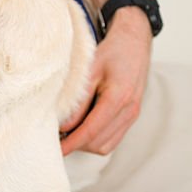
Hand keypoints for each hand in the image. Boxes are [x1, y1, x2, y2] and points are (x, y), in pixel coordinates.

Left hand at [60, 7, 152, 155]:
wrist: (135, 41)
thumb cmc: (112, 51)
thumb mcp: (89, 71)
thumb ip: (77, 101)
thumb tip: (63, 126)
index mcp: (119, 98)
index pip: (90, 131)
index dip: (71, 143)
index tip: (56, 150)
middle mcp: (129, 110)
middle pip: (97, 143)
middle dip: (76, 144)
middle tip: (57, 137)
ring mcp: (132, 115)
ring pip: (105, 146)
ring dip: (86, 144)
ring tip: (68, 133)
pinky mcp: (131, 116)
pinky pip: (112, 139)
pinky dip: (96, 140)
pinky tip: (82, 129)